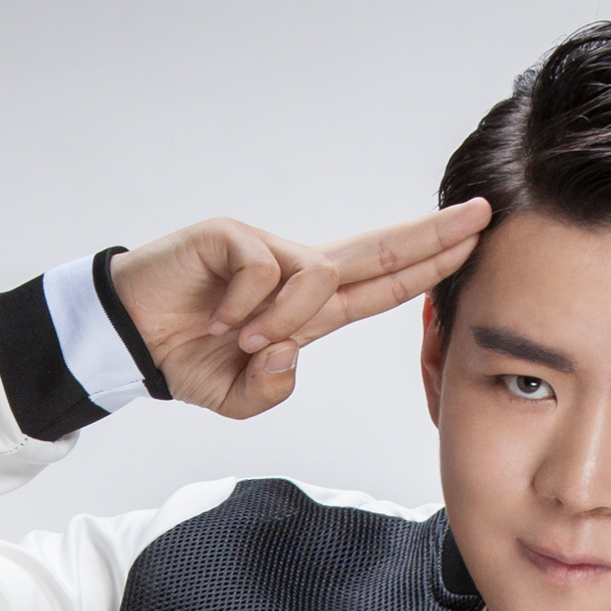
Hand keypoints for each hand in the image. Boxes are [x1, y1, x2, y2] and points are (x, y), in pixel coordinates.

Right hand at [108, 199, 491, 417]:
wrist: (128, 339)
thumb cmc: (184, 359)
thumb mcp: (238, 396)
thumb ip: (272, 389)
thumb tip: (290, 352)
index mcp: (307, 310)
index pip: (380, 285)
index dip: (425, 267)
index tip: (470, 246)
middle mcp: (294, 272)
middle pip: (378, 249)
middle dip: (432, 235)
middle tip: (482, 214)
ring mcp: (265, 249)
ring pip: (318, 277)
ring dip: (286, 321)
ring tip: (245, 341)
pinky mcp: (232, 235)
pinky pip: (266, 268)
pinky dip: (247, 305)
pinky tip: (220, 319)